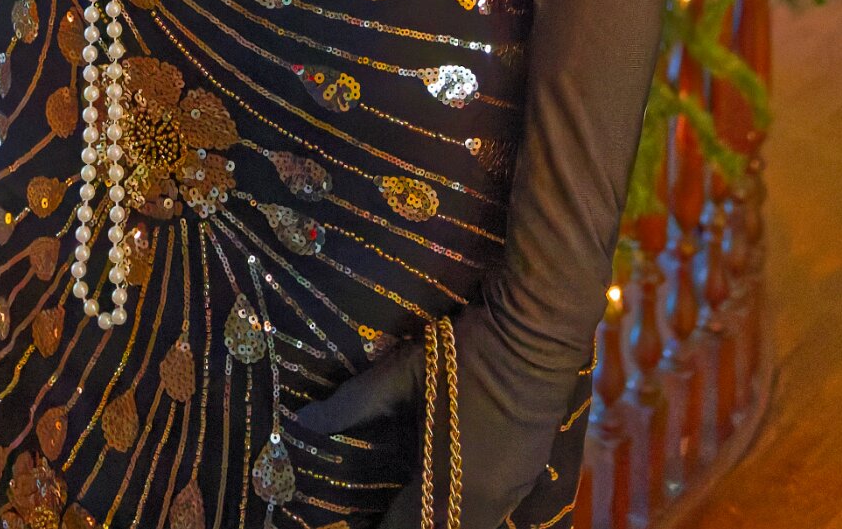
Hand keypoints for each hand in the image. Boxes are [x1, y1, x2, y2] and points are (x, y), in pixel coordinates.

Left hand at [294, 302, 581, 528]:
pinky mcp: (528, 477)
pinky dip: (463, 509)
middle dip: (405, 524)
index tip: (353, 521)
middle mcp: (481, 506)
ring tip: (406, 497)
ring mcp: (511, 495)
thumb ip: (354, 403)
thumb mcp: (404, 374)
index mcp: (445, 489)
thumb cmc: (466, 354)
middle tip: (377, 509)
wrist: (538, 332)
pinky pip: (489, 512)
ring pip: (466, 528)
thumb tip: (302, 420)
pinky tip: (446, 484)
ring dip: (436, 518)